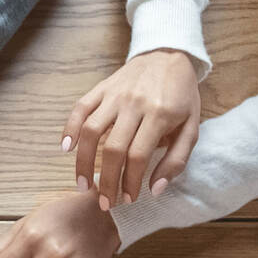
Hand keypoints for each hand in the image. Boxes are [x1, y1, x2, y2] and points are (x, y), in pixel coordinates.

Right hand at [63, 49, 200, 208]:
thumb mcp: (191, 127)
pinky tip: (66, 149)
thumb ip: (177, 159)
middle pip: (113, 149)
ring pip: (91, 132)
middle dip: (106, 181)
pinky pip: (79, 109)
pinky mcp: (100, 89)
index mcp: (161, 114)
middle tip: (105, 201)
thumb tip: (155, 190)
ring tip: (82, 185)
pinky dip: (69, 129)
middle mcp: (135, 104)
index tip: (127, 199)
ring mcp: (115, 95)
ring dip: (83, 163)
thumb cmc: (181, 97)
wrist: (169, 55)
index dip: (130, 182)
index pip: (138, 156)